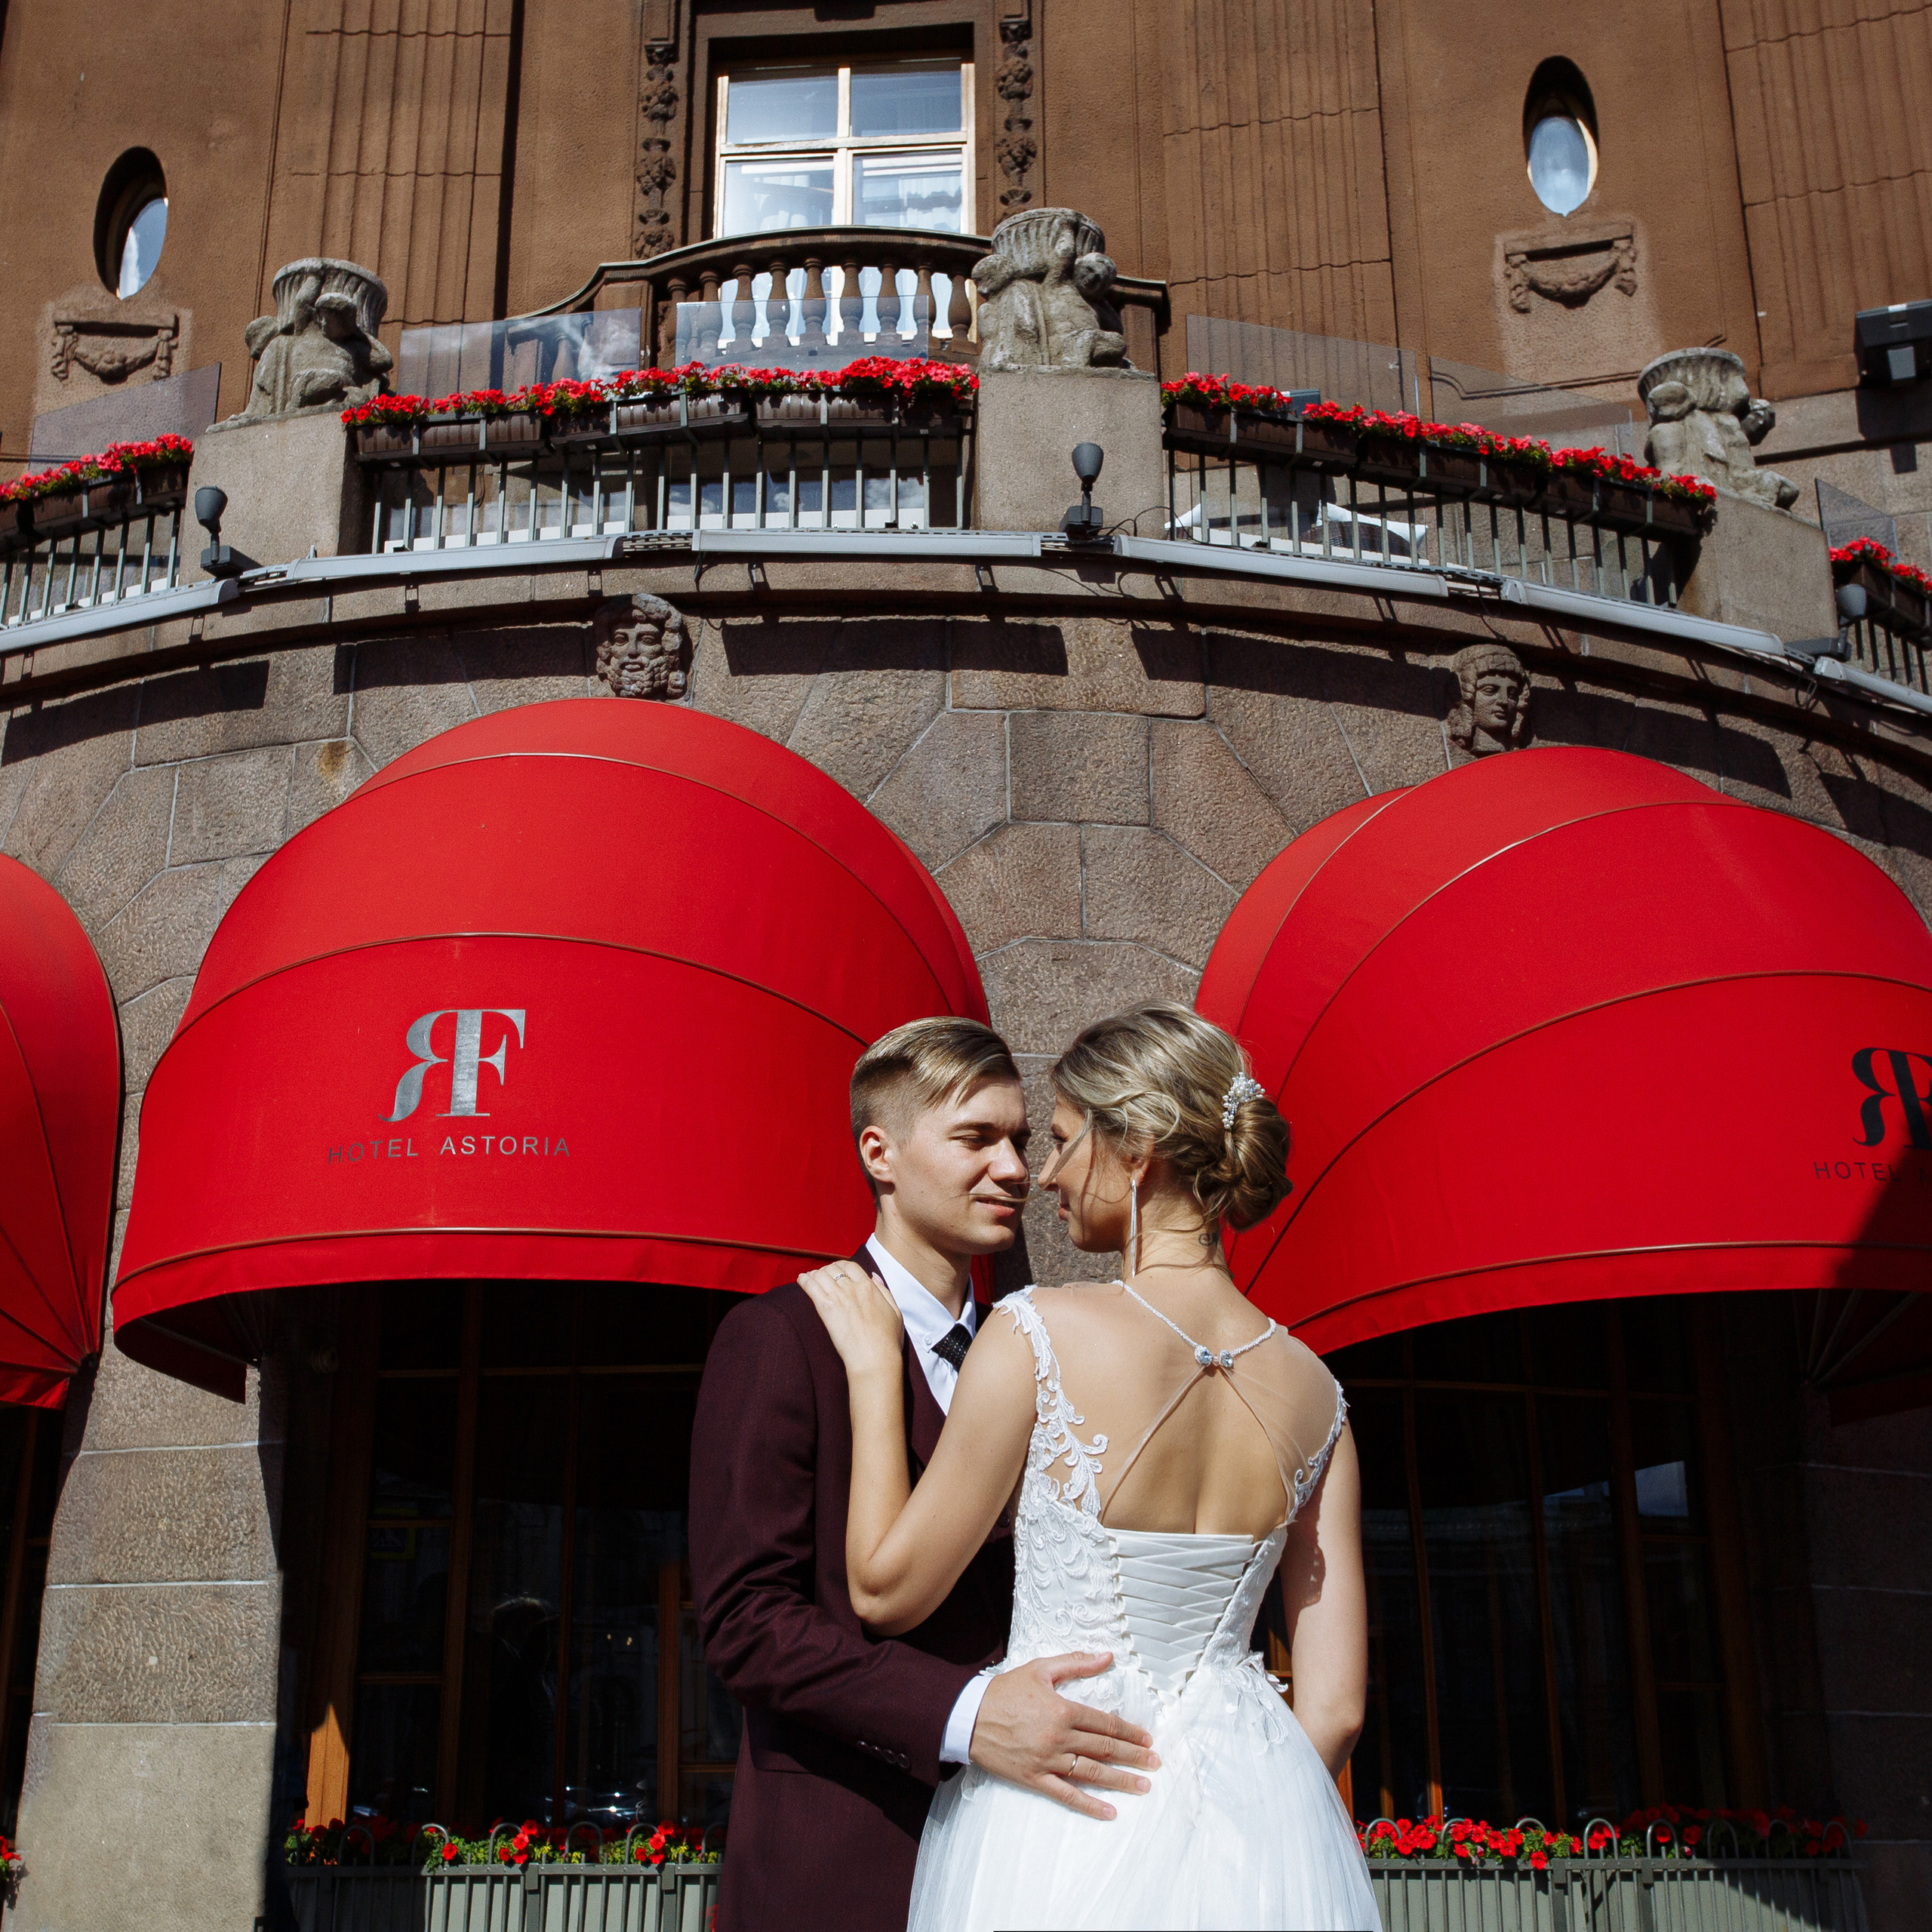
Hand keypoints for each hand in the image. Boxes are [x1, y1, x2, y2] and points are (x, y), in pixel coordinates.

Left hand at [799, 1262, 904, 1381]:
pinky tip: (800, 1280)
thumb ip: (884, 1291)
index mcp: (869, 1288)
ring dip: (815, 1274)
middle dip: (826, 1270)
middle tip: (822, 1275)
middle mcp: (853, 1288)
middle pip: (834, 1269)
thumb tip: (873, 1276)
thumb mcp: (895, 1311)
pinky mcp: (826, 1308)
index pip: (850, 1266)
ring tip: (810, 1278)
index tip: (837, 1270)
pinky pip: (811, 1287)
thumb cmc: (887, 1340)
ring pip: (821, 1275)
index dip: (841, 1266)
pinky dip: (804, 1280)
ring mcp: (839, 1297)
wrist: (874, 1358)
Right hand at [967, 1654, 1158, 1819]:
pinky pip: (1066, 1795)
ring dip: (1120, 1780)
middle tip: (1155, 1763)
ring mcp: (1047, 1761)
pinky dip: (1089, 1805)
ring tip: (1143, 1786)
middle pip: (1104, 1748)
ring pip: (1091, 1773)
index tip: (1147, 1738)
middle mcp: (1059, 1737)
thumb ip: (1076, 1663)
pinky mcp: (1034, 1778)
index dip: (1129, 1731)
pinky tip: (1109, 1812)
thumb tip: (1107, 1656)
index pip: (1104, 1722)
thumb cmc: (1006, 1690)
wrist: (969, 1717)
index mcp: (1063, 1710)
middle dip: (1133, 1756)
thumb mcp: (1041, 1670)